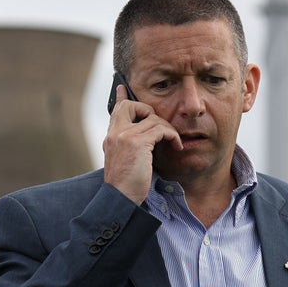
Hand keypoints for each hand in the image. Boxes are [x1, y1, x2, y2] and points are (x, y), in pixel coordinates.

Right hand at [102, 84, 180, 203]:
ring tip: (175, 143)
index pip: (116, 110)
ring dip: (168, 129)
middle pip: (130, 105)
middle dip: (148, 110)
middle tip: (159, 126)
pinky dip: (173, 136)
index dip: (120, 98)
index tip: (121, 88)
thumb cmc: (125, 186)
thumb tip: (145, 141)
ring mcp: (125, 136)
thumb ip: (129, 147)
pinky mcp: (137, 142)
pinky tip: (177, 147)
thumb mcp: (124, 162)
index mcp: (110, 138)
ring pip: (153, 118)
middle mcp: (115, 133)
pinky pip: (161, 129)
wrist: (120, 199)